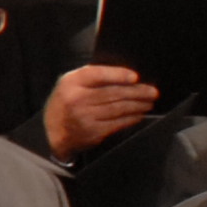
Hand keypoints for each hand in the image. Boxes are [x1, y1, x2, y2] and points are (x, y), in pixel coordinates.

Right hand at [44, 63, 162, 156]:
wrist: (53, 131)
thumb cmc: (67, 102)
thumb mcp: (71, 84)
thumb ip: (92, 77)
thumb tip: (125, 74)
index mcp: (72, 82)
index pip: (97, 74)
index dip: (118, 75)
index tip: (135, 77)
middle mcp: (77, 99)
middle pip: (113, 93)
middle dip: (137, 92)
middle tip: (152, 91)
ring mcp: (85, 117)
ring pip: (118, 108)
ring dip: (138, 105)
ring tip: (149, 102)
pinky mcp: (93, 132)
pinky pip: (118, 123)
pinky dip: (131, 118)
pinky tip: (139, 114)